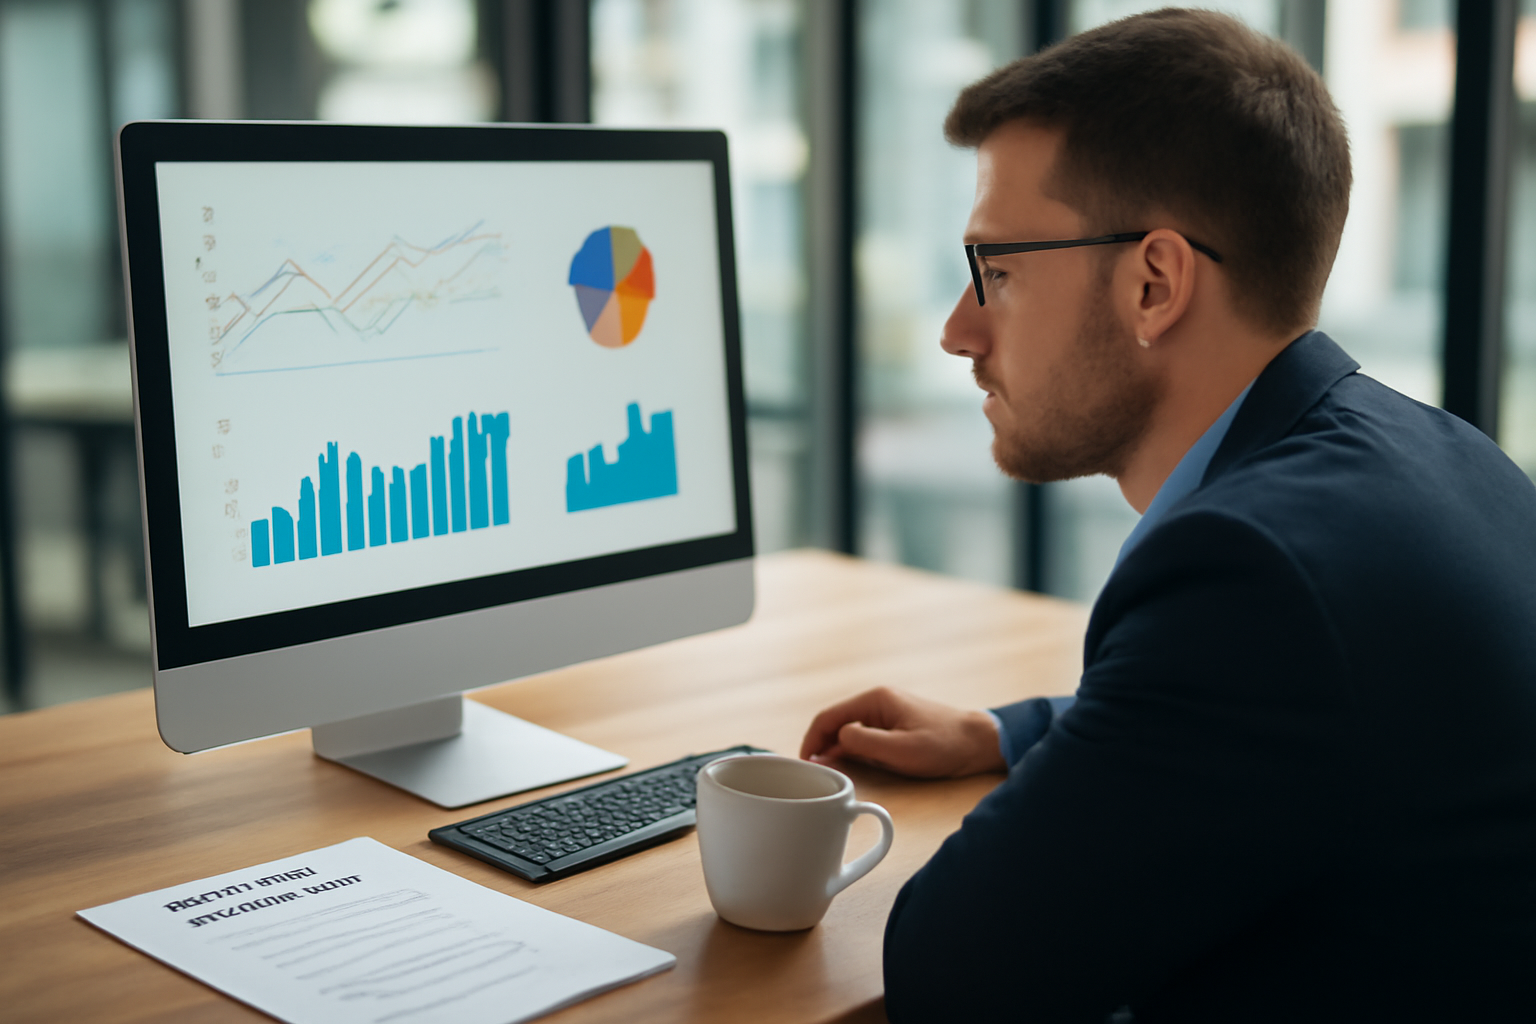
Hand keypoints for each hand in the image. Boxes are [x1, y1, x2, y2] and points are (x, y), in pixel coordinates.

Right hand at [799, 687, 1006, 777]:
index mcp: (875, 700)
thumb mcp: (901, 750)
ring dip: (834, 750)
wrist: (979, 743)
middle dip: (819, 747)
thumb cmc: (944, 746)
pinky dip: (850, 750)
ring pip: (847, 730)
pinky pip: (862, 736)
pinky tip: (847, 767)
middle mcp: (876, 701)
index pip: (827, 717)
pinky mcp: (893, 725)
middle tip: (810, 774)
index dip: (810, 741)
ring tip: (824, 773)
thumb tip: (836, 741)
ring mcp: (885, 712)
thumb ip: (863, 743)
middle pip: (834, 723)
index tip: (801, 765)